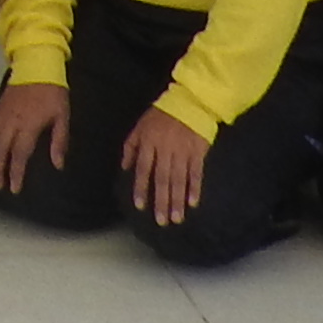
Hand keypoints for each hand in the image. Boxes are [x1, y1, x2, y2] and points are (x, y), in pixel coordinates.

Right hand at [0, 78, 71, 194]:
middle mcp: (12, 122)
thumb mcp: (62, 116)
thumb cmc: (52, 92)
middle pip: (1, 150)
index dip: (16, 173)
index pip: (19, 155)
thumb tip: (58, 164)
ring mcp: (2, 114)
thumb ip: (59, 141)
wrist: (37, 64)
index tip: (14, 188)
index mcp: (28, 126)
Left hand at [120, 105, 213, 230]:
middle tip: (161, 221)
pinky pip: (196, 172)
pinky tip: (193, 203)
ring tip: (176, 219)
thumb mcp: (141, 125)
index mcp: (149, 141)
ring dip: (177, 200)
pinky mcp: (198, 151)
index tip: (140, 206)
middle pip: (162, 178)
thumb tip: (124, 168)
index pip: (144, 168)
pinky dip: (195, 187)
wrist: (190, 101)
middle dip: (161, 201)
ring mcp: (183, 150)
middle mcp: (165, 148)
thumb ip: (131, 146)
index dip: (141, 188)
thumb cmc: (162, 115)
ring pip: (179, 179)